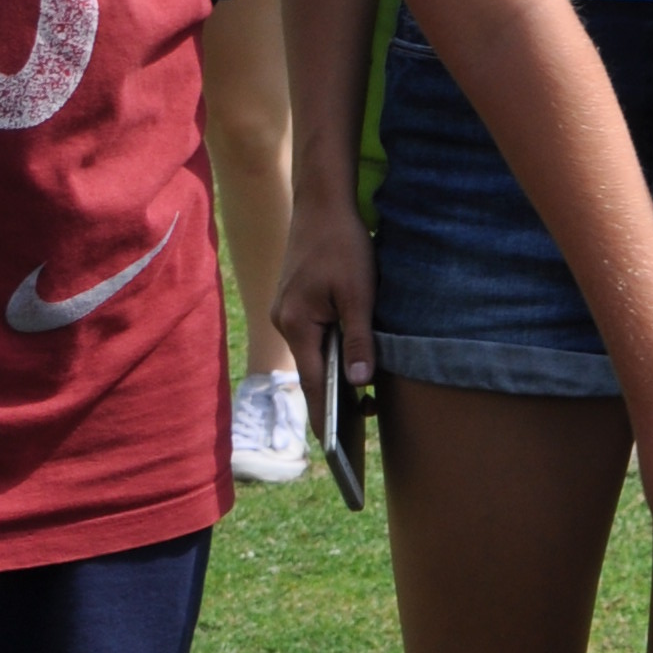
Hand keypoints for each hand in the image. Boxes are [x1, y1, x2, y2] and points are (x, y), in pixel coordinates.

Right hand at [271, 181, 376, 419]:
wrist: (322, 202)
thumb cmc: (342, 244)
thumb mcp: (360, 293)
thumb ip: (359, 339)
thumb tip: (359, 382)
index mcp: (297, 325)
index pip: (313, 384)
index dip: (325, 417)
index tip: (336, 450)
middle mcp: (286, 324)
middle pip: (312, 374)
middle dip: (334, 402)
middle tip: (364, 428)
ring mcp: (288, 314)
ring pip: (314, 357)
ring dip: (335, 378)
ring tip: (366, 404)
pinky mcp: (296, 304)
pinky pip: (315, 339)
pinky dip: (333, 356)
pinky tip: (355, 366)